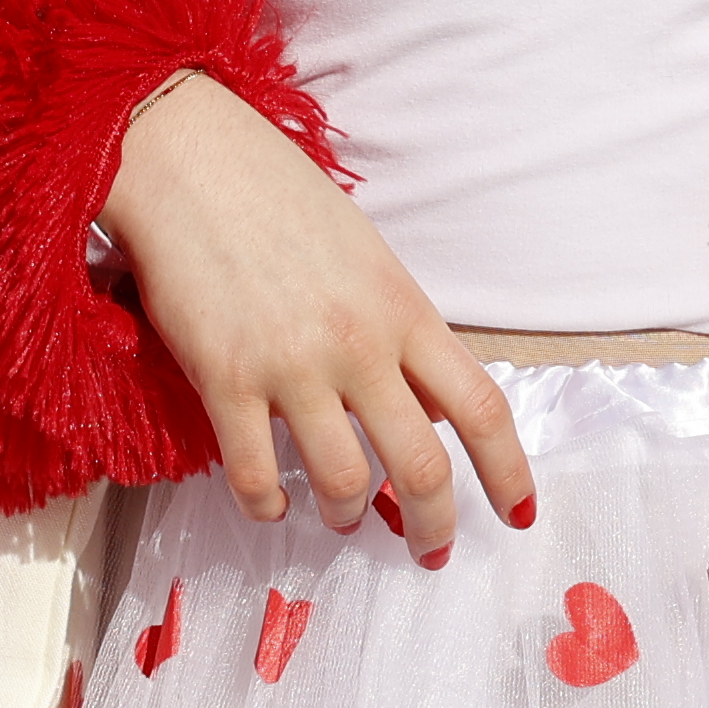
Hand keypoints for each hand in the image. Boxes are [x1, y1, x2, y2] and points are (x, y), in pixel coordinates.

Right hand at [102, 73, 529, 545]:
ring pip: (344, 484)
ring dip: (347, 516)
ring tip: (341, 515)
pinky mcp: (223, 379)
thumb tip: (435, 411)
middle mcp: (357, 343)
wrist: (191, 159)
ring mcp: (290, 364)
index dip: (509, 474)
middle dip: (435, 524)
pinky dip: (268, 507)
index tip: (517, 515)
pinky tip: (272, 503)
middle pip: (422, 466)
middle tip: (429, 548)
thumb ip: (402, 334)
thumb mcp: (367, 258)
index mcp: (402, 308)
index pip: (480, 407)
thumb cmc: (280, 200)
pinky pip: (255, 477)